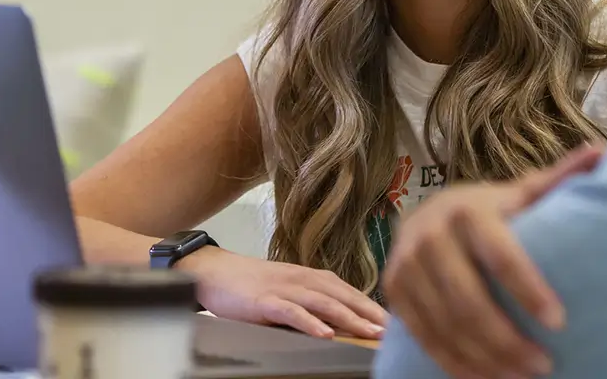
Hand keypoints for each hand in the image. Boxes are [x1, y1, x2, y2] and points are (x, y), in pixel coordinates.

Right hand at [177, 246, 388, 339]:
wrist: (212, 272)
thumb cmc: (250, 285)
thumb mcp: (285, 289)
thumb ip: (309, 301)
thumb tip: (337, 320)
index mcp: (308, 276)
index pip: (347, 289)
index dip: (371, 304)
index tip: (394, 320)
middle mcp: (300, 278)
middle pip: (341, 294)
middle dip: (369, 311)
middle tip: (393, 329)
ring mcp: (283, 288)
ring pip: (322, 302)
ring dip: (349, 316)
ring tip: (370, 332)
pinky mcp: (264, 300)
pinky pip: (291, 312)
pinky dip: (309, 322)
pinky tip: (325, 333)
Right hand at [382, 144, 604, 378]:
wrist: (427, 214)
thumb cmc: (488, 212)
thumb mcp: (520, 194)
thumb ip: (558, 179)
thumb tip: (601, 151)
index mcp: (468, 210)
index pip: (500, 255)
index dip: (528, 290)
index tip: (559, 322)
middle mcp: (431, 234)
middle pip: (468, 300)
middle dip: (507, 340)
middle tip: (544, 365)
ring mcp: (407, 264)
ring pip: (445, 325)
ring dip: (485, 360)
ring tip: (521, 376)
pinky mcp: (394, 290)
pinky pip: (424, 336)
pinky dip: (455, 364)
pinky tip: (484, 378)